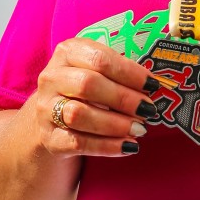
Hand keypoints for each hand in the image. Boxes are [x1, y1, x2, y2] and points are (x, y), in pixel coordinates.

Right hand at [32, 37, 155, 158]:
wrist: (51, 116)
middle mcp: (51, 78)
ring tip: (140, 129)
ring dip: (115, 124)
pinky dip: (107, 146)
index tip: (153, 85)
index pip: (100, 59)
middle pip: (88, 84)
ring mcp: (45, 108)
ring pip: (79, 114)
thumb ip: (120, 73)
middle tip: (148, 109)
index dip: (129, 73)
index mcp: (67, 52)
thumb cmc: (85, 89)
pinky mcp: (48, 137)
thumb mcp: (96, 71)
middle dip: (124, 98)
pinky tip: (129, 146)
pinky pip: (78, 142)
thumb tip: (154, 87)